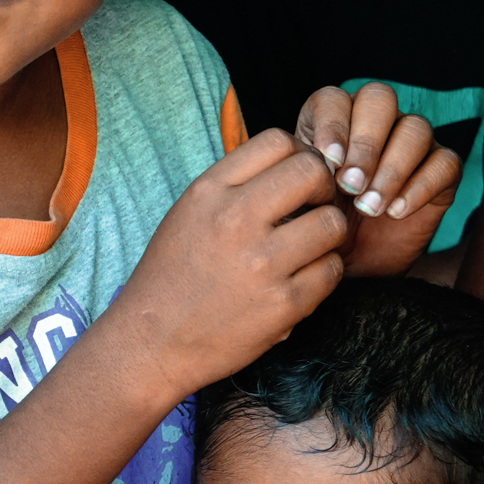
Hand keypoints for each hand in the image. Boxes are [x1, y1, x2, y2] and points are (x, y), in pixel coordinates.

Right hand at [104, 129, 347, 398]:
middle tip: (316, 209)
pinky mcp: (283, 304)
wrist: (151, 343)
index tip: (299, 179)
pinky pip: (332, 270)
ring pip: (333, 223)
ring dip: (329, 235)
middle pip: (313, 172)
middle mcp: (235, 220)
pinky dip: (324, 273)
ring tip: (310, 248)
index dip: (300, 154)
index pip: (278, 140)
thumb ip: (237, 185)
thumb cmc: (173, 277)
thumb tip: (297, 162)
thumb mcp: (190, 213)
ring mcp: (262, 263)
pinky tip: (303, 279)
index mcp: (209, 191)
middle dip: (324, 188)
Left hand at [297, 83, 461, 276]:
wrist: (350, 264)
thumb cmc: (319, 226)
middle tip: (350, 186)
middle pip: (380, 98)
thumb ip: (300, 175)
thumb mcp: (298, 201)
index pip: (335, 98)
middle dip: (365, 143)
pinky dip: (421, 186)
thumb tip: (314, 159)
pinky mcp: (441, 170)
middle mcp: (375, 121)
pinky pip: (444, 162)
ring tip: (370, 207)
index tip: (328, 164)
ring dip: (391, 168)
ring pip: (415, 128)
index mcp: (334, 119)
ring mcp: (411, 143)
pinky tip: (396, 212)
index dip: (333, 125)